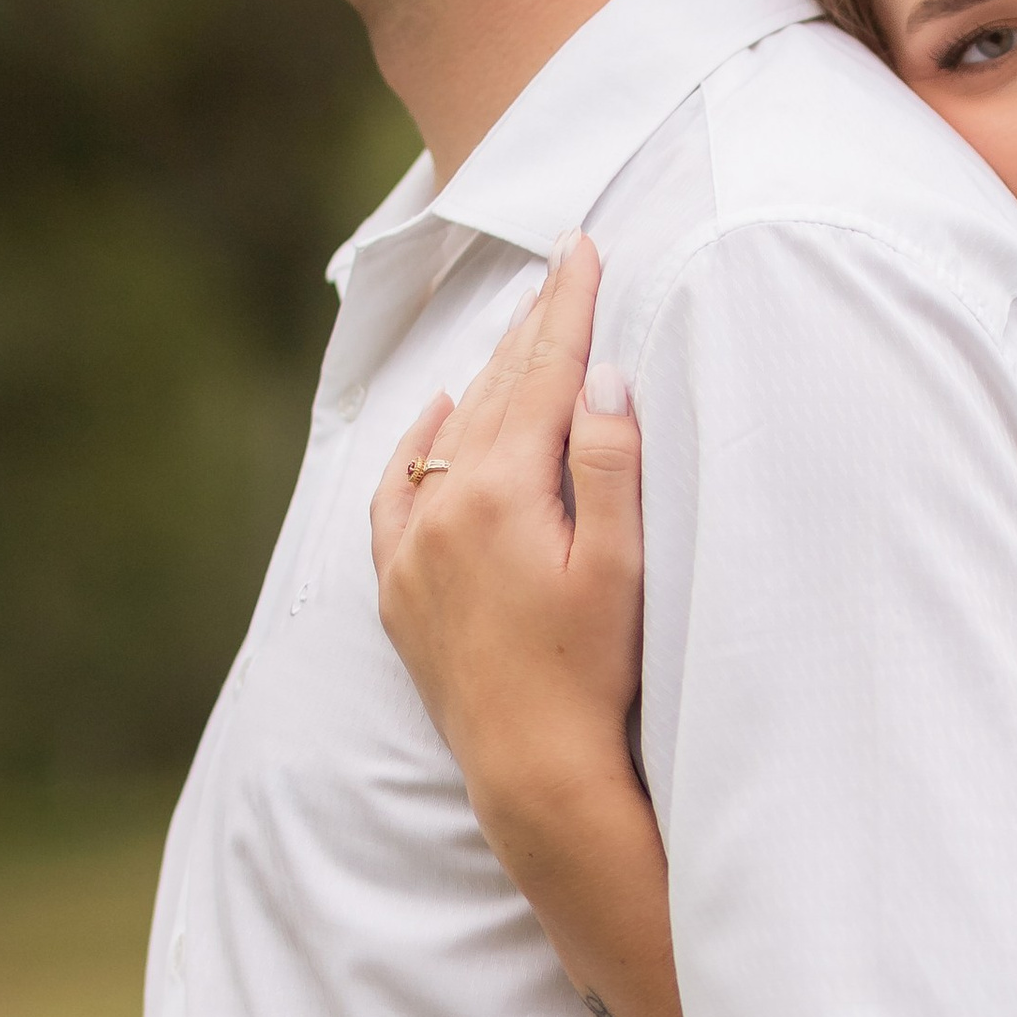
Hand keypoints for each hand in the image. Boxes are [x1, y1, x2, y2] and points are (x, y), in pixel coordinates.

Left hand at [372, 232, 646, 830]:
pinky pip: (396, 491)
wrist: (532, 769)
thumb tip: (600, 373)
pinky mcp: (398, 586)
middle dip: (531, 328)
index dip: (567, 306)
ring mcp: (411, 547)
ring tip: (516, 333)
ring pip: (448, 433)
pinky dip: (419, 444)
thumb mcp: (620, 566)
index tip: (581, 247)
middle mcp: (443, 508)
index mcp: (504, 492)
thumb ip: (609, 463)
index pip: (542, 373)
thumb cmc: (593, 674)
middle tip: (557, 268)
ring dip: (484, 378)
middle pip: (494, 392)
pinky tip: (435, 415)